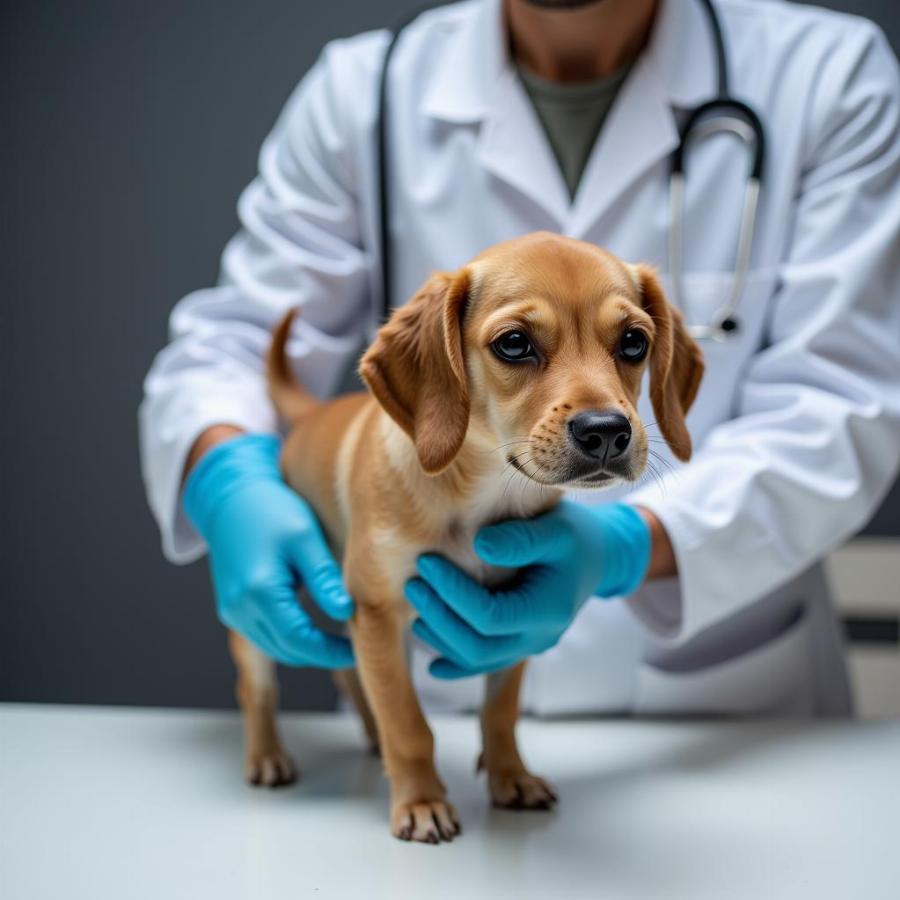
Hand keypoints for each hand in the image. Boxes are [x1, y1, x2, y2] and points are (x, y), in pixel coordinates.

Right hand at [183, 433, 353, 666]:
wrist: (231, 497)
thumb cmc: (272, 510)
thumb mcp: (305, 538)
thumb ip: (324, 578)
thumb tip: (347, 612)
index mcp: (258, 591)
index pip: (299, 641)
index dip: (330, 652)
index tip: (358, 650)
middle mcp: (239, 608)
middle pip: (287, 650)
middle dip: (321, 654)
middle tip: (355, 644)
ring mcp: (232, 610)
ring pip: (275, 647)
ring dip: (305, 648)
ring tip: (339, 639)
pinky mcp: (232, 608)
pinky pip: (264, 635)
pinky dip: (289, 638)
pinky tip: (314, 628)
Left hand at [404, 501, 649, 678]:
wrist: (598, 556)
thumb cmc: (575, 535)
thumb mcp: (555, 529)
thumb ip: (521, 539)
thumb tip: (479, 545)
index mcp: (548, 610)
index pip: (489, 615)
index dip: (452, 593)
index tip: (426, 561)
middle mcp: (539, 637)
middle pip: (477, 645)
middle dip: (439, 616)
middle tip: (412, 583)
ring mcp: (529, 646)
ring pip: (476, 659)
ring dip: (441, 636)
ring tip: (415, 602)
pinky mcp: (519, 644)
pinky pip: (484, 663)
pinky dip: (456, 662)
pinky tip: (432, 661)